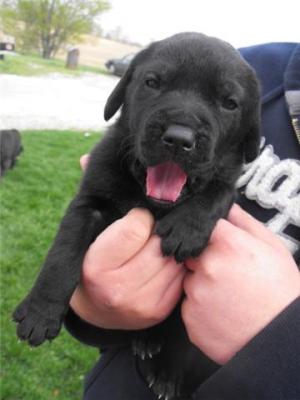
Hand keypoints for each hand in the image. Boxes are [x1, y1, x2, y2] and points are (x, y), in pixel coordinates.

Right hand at [70, 156, 184, 329]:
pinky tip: (165, 261)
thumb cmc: (93, 259)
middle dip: (159, 230)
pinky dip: (178, 264)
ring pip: (175, 257)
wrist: (97, 308)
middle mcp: (118, 289)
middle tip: (153, 229)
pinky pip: (181, 275)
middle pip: (160, 241)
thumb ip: (92, 195)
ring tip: (158, 244)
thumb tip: (86, 157)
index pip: (137, 224)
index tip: (136, 217)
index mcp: (96, 265)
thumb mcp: (87, 230)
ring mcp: (141, 303)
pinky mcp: (160, 310)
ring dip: (170, 246)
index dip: (139, 215)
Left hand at [182, 204, 299, 364]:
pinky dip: (201, 307)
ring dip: (202, 285)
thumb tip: (225, 206)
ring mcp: (196, 293)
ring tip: (227, 296)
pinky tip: (221, 312)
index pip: (203, 226)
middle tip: (228, 275)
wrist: (279, 339)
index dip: (210, 237)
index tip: (216, 245)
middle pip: (192, 254)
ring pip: (189, 280)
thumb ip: (243, 221)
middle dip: (205, 260)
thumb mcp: (271, 247)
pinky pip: (189, 305)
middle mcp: (206, 265)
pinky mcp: (190, 318)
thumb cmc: (280, 291)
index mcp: (226, 243)